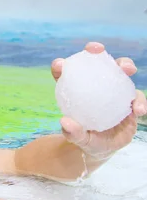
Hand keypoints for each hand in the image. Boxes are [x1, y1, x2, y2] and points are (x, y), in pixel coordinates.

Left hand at [51, 42, 146, 159]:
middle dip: (96, 53)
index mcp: (76, 91)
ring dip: (124, 65)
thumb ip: (72, 133)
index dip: (62, 65)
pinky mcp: (129, 101)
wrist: (103, 149)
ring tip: (127, 69)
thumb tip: (65, 122)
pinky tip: (138, 110)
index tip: (60, 64)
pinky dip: (140, 101)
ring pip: (119, 72)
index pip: (66, 74)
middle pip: (95, 64)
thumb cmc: (86, 139)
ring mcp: (113, 91)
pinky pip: (137, 96)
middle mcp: (94, 86)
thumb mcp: (78, 139)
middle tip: (98, 50)